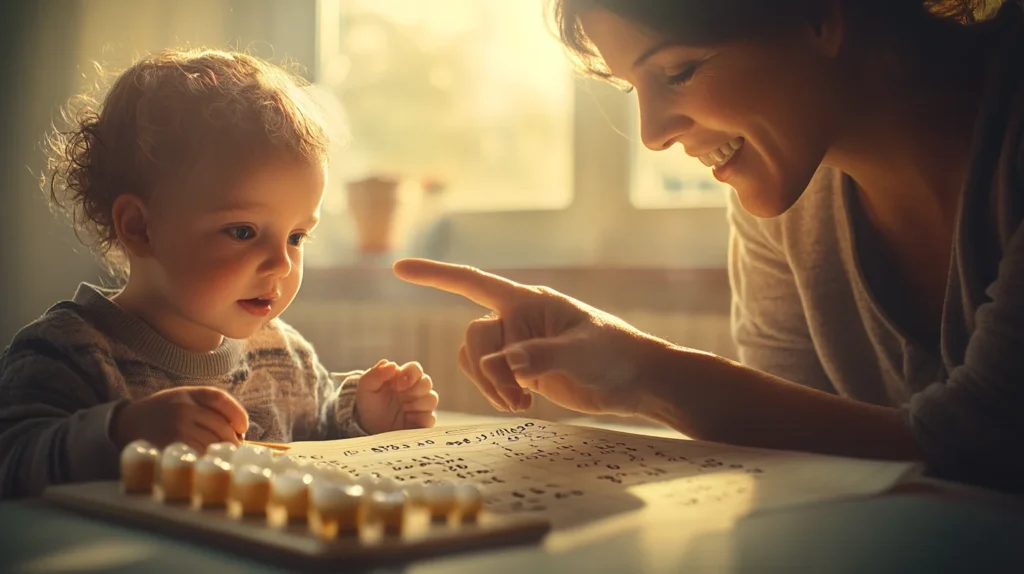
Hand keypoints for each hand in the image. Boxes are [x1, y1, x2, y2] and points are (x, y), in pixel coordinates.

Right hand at [112, 386, 248, 450]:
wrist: (126, 423)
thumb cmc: (162, 413)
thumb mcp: (182, 398)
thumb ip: (207, 406)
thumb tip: (239, 431)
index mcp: (188, 394)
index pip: (221, 400)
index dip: (237, 415)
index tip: (242, 428)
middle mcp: (183, 409)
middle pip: (221, 427)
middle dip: (231, 441)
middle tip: (232, 449)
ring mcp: (177, 428)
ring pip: (212, 443)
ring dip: (220, 453)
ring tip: (218, 456)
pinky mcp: (171, 447)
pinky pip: (199, 455)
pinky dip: (206, 460)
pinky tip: (204, 461)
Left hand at [355, 359, 439, 433]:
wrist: (369, 427)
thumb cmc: (370, 404)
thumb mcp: (366, 388)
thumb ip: (376, 374)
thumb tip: (392, 364)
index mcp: (403, 379)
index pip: (415, 368)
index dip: (410, 374)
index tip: (397, 385)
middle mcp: (414, 390)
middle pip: (427, 382)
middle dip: (415, 389)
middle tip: (401, 397)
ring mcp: (420, 406)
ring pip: (432, 399)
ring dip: (419, 403)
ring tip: (404, 410)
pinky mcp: (422, 422)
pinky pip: (431, 419)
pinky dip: (421, 419)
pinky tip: (408, 420)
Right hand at [393, 259, 671, 416]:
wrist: (635, 381)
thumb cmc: (616, 355)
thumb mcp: (582, 353)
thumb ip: (541, 356)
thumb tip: (505, 363)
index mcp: (529, 301)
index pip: (472, 282)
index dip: (435, 275)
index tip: (398, 268)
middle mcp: (517, 318)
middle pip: (474, 336)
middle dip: (487, 371)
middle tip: (517, 400)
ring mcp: (517, 343)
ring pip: (475, 359)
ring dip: (489, 385)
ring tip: (520, 404)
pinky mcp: (520, 368)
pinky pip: (487, 375)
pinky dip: (495, 391)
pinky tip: (522, 404)